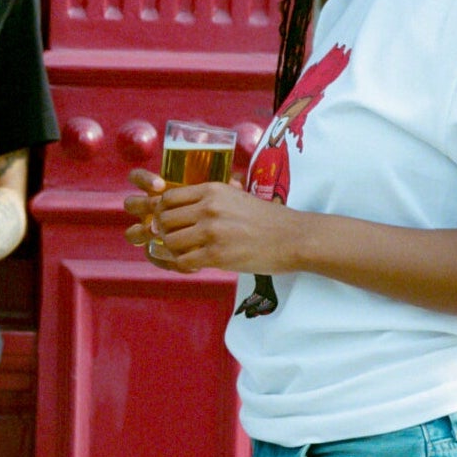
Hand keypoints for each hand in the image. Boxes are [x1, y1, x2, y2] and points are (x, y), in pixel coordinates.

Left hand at [123, 172, 298, 275]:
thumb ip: (213, 199)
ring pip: (170, 241)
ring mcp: (211, 231)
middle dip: (165, 232)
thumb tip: (189, 206)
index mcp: (212, 190)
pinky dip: (185, 266)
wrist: (294, 238)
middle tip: (175, 241)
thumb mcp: (237, 196)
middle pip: (164, 219)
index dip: (163, 211)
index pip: (168, 197)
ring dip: (175, 251)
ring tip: (187, 254)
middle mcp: (208, 208)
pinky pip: (183, 261)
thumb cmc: (268, 218)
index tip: (169, 221)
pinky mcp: (216, 255)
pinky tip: (196, 265)